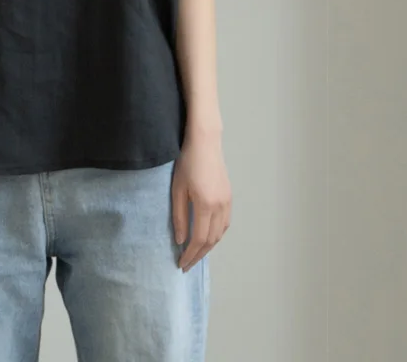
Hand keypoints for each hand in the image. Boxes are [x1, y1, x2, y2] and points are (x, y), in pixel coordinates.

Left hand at [172, 130, 231, 271]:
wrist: (205, 143)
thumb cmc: (187, 163)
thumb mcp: (177, 189)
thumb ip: (179, 216)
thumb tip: (181, 241)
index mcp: (205, 205)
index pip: (198, 239)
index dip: (190, 255)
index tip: (181, 264)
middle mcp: (220, 207)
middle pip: (211, 240)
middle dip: (199, 255)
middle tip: (187, 264)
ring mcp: (227, 202)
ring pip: (220, 234)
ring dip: (208, 247)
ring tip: (196, 254)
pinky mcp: (229, 197)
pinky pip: (225, 224)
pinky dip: (216, 235)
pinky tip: (208, 237)